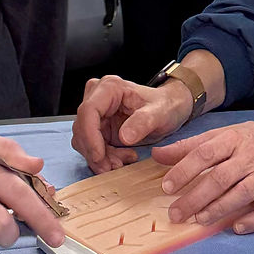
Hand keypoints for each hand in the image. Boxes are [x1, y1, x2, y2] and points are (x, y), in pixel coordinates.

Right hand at [71, 75, 193, 173]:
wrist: (170, 108)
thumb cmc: (166, 105)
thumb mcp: (160, 113)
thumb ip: (143, 122)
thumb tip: (124, 137)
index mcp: (110, 88)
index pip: (88, 111)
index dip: (90, 136)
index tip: (99, 156)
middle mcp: (98, 97)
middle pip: (82, 128)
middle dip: (96, 152)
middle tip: (115, 166)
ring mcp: (97, 112)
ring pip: (84, 140)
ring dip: (100, 157)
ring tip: (123, 161)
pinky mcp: (98, 126)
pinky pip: (92, 146)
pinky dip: (104, 157)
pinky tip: (121, 158)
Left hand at [152, 120, 253, 234]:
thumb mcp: (223, 134)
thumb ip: (191, 146)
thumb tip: (157, 154)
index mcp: (233, 139)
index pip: (206, 153)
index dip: (185, 170)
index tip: (167, 186)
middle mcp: (250, 157)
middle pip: (221, 178)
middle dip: (196, 197)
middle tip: (176, 213)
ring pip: (242, 194)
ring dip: (219, 209)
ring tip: (199, 219)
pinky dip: (253, 220)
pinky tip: (237, 227)